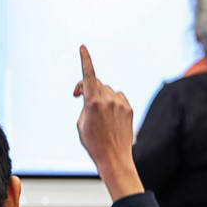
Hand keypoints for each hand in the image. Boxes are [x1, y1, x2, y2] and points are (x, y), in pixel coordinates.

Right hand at [72, 46, 144, 200]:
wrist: (114, 158)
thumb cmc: (93, 143)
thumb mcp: (81, 123)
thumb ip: (85, 104)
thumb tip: (91, 93)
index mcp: (93, 102)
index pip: (88, 75)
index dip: (85, 59)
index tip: (83, 48)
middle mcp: (108, 99)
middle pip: (96, 83)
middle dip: (87, 86)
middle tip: (77, 96)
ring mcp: (120, 103)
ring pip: (107, 90)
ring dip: (100, 96)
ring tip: (98, 114)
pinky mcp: (129, 108)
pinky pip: (118, 97)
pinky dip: (112, 101)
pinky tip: (110, 116)